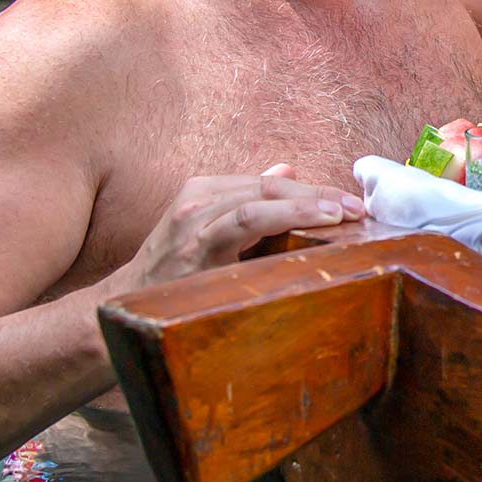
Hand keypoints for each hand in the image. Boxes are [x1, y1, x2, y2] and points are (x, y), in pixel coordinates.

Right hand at [110, 165, 362, 292]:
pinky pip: (246, 220)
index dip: (313, 190)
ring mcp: (194, 219)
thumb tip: (288, 172)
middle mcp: (198, 197)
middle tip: (359, 209)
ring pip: (262, 198)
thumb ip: (248, 203)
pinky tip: (317, 221)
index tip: (350, 203)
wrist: (123, 310)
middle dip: (319, 194)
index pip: (270, 183)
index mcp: (205, 191)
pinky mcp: (194, 245)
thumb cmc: (173, 276)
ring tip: (344, 214)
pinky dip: (286, 215)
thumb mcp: (211, 233)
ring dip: (309, 203)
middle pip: (271, 186)